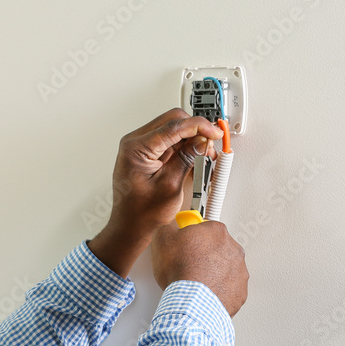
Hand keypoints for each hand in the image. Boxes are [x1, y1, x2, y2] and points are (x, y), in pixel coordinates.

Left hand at [87, 108, 222, 277]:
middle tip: (210, 144)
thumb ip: (186, 159)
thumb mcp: (170, 185)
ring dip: (191, 137)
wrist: (130, 224)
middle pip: (172, 121)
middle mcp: (134, 143)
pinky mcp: (146, 152)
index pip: (172, 126)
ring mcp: (139, 146)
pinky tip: (193, 155)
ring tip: (204, 154)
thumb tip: (201, 141)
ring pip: (172, 128)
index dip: (198, 126)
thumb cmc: (141, 212)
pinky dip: (184, 144)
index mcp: (136, 149)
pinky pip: (169, 139)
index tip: (214, 131)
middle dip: (195, 130)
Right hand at [149, 219, 247, 316]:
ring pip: (224, 268)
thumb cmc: (181, 270)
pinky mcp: (240, 291)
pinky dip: (218, 290)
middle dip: (204, 254)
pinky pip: (228, 288)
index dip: (190, 237)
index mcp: (216, 231)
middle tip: (187, 264)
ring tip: (194, 281)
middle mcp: (233, 248)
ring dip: (212, 272)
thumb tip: (169, 230)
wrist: (192, 301)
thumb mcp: (162, 238)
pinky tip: (203, 293)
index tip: (184, 244)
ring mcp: (239, 271)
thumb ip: (169, 228)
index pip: (204, 228)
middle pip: (216, 247)